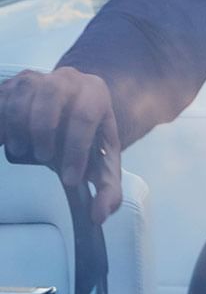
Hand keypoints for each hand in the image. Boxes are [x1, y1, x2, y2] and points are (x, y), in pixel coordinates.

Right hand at [0, 67, 121, 223]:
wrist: (69, 111)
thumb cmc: (85, 137)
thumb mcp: (101, 159)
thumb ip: (107, 188)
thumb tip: (100, 215)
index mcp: (95, 93)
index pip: (86, 116)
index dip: (76, 149)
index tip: (69, 178)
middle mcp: (68, 79)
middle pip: (53, 96)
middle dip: (46, 132)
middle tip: (45, 157)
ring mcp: (39, 79)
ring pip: (24, 96)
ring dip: (21, 127)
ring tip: (26, 149)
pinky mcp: (13, 85)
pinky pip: (3, 100)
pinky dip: (4, 124)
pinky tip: (10, 140)